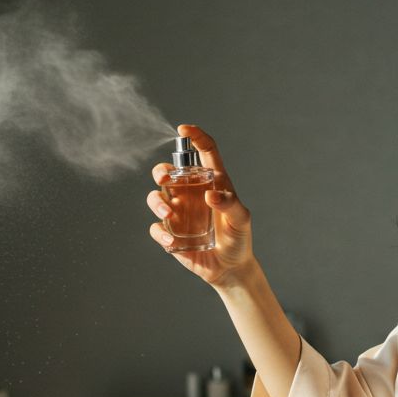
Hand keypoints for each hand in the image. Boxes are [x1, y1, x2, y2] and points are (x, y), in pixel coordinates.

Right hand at [146, 123, 255, 289]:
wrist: (230, 267)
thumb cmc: (238, 237)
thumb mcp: (241, 219)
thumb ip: (231, 204)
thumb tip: (211, 195)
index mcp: (211, 181)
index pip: (204, 151)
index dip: (194, 136)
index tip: (183, 129)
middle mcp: (190, 192)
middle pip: (168, 171)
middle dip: (161, 170)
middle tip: (165, 178)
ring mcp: (178, 212)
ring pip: (156, 197)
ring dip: (156, 202)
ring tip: (168, 215)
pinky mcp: (170, 232)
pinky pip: (156, 227)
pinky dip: (160, 232)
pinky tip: (171, 241)